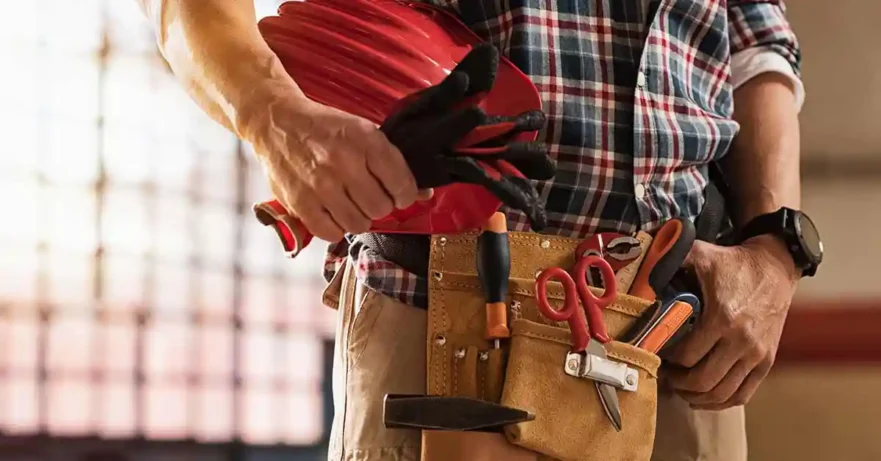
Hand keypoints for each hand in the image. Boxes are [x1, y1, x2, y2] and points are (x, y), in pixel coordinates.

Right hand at [247, 90, 429, 241]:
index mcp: (366, 140)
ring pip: (359, 225)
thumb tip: (424, 193)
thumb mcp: (363, 132)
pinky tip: (332, 213)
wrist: (277, 122)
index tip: (399, 195)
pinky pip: (331, 233)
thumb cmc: (325, 129)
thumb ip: (392, 163)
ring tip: (349, 204)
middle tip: (370, 197)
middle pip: (381, 208)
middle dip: (380, 206)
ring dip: (358, 218)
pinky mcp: (300, 202)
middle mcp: (344, 162)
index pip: (402, 185)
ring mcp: (321, 185)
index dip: (405, 195)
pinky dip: (335, 228)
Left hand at [664, 235, 799, 409]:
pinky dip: (721, 402)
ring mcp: (756, 354)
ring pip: (722, 393)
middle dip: (678, 383)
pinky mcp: (766, 361)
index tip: (657, 355)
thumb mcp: (701, 254)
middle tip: (665, 375)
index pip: (687, 355)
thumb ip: (672, 258)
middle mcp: (742, 341)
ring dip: (697, 396)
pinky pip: (742, 394)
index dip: (667, 360)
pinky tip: (704, 397)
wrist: (775, 267)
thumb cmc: (733, 263)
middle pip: (703, 380)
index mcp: (723, 318)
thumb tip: (643, 265)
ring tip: (681, 388)